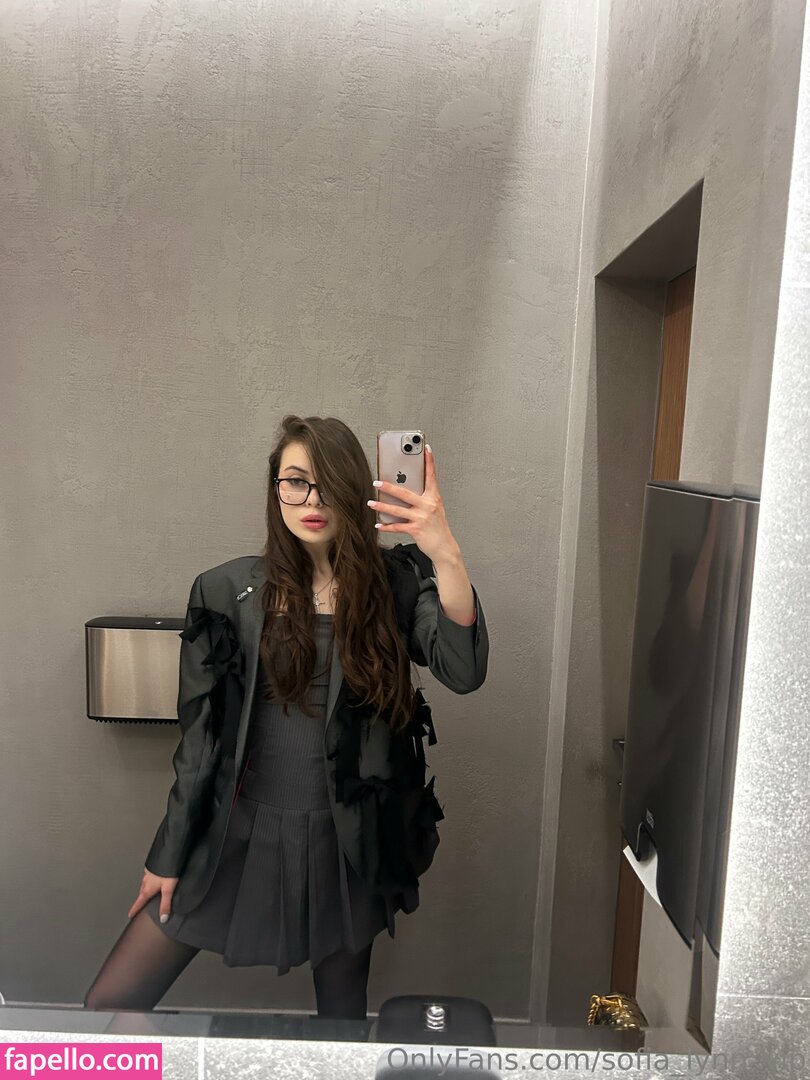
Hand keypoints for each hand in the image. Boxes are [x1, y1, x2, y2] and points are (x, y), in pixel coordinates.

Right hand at [128, 868, 178, 921]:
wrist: (168, 853)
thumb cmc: (168, 870)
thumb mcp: (168, 889)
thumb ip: (166, 904)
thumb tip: (163, 918)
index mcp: (149, 888)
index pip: (140, 902)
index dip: (135, 909)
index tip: (130, 915)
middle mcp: (147, 880)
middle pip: (142, 892)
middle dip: (141, 898)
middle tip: (139, 903)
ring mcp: (149, 872)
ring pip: (145, 882)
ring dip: (145, 887)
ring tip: (147, 890)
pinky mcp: (153, 865)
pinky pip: (149, 874)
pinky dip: (150, 878)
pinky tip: (155, 876)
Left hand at [368, 444, 460, 564]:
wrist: (444, 547)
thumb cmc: (438, 528)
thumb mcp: (434, 509)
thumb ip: (423, 499)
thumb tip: (405, 491)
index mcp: (434, 498)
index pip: (432, 476)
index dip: (429, 462)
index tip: (427, 449)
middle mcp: (428, 505)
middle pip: (405, 493)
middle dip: (389, 486)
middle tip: (377, 481)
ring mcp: (422, 518)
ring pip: (397, 510)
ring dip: (382, 506)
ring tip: (371, 502)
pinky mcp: (416, 529)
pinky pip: (397, 526)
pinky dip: (386, 526)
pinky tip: (378, 524)